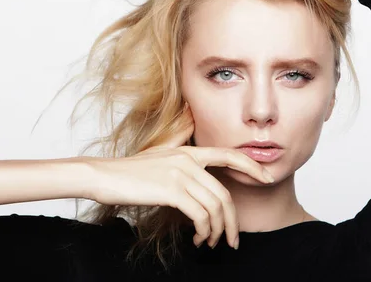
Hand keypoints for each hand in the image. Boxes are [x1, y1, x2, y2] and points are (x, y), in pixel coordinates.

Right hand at [84, 103, 274, 249]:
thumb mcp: (159, 153)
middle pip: (224, 193)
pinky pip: (201, 215)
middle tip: (232, 240)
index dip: (252, 166)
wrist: (103, 176)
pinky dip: (204, 231)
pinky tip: (198, 238)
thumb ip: (179, 146)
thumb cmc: (130, 171)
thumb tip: (190, 127)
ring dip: (217, 231)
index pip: (229, 155)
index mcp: (188, 151)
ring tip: (209, 243)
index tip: (267, 178)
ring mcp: (180, 173)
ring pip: (215, 207)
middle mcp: (188, 159)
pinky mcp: (171, 190)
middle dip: (233, 221)